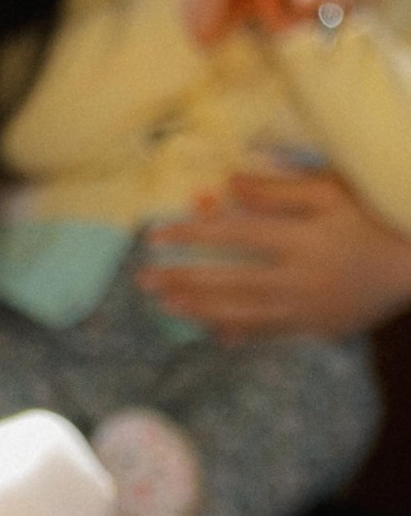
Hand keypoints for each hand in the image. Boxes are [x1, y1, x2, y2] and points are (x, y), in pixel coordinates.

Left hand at [139, 169, 410, 340]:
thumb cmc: (372, 216)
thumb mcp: (332, 190)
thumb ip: (280, 188)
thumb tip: (226, 183)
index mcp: (302, 236)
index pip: (234, 235)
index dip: (192, 234)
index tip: (155, 235)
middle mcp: (300, 276)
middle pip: (229, 279)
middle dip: (183, 279)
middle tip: (143, 280)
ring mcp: (307, 307)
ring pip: (243, 312)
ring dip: (199, 308)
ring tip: (164, 303)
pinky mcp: (316, 327)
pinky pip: (269, 332)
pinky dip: (239, 332)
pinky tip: (211, 331)